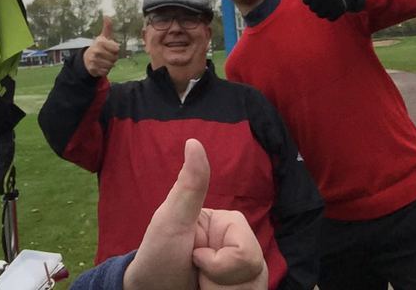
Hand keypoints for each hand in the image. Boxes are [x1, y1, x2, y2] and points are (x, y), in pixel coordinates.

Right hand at [83, 16, 119, 76]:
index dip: (115, 50)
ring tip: (104, 60)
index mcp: (100, 42)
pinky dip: (105, 70)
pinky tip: (101, 66)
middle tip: (107, 55)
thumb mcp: (103, 37)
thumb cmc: (99, 46)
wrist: (87, 58)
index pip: (117, 49)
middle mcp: (96, 51)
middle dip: (113, 58)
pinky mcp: (93, 69)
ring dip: (109, 64)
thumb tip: (107, 16)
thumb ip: (107, 27)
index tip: (110, 48)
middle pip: (114, 58)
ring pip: (111, 65)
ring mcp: (94, 60)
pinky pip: (106, 71)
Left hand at [123, 139, 266, 289]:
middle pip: (257, 270)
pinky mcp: (240, 288)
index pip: (247, 250)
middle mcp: (239, 246)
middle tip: (197, 275)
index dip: (220, 263)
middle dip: (222, 281)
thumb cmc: (158, 256)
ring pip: (257, 287)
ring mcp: (242, 272)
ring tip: (202, 288)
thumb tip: (193, 141)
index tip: (193, 255)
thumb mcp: (172, 220)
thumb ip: (190, 185)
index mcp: (227, 225)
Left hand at [291, 0, 362, 20]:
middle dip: (316, 6)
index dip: (309, 0)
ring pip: (320, 15)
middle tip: (323, 0)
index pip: (305, 1)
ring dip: (323, 12)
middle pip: (312, 9)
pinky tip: (334, 9)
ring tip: (328, 5)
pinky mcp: (341, 9)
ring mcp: (335, 1)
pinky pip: (330, 19)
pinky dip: (331, 16)